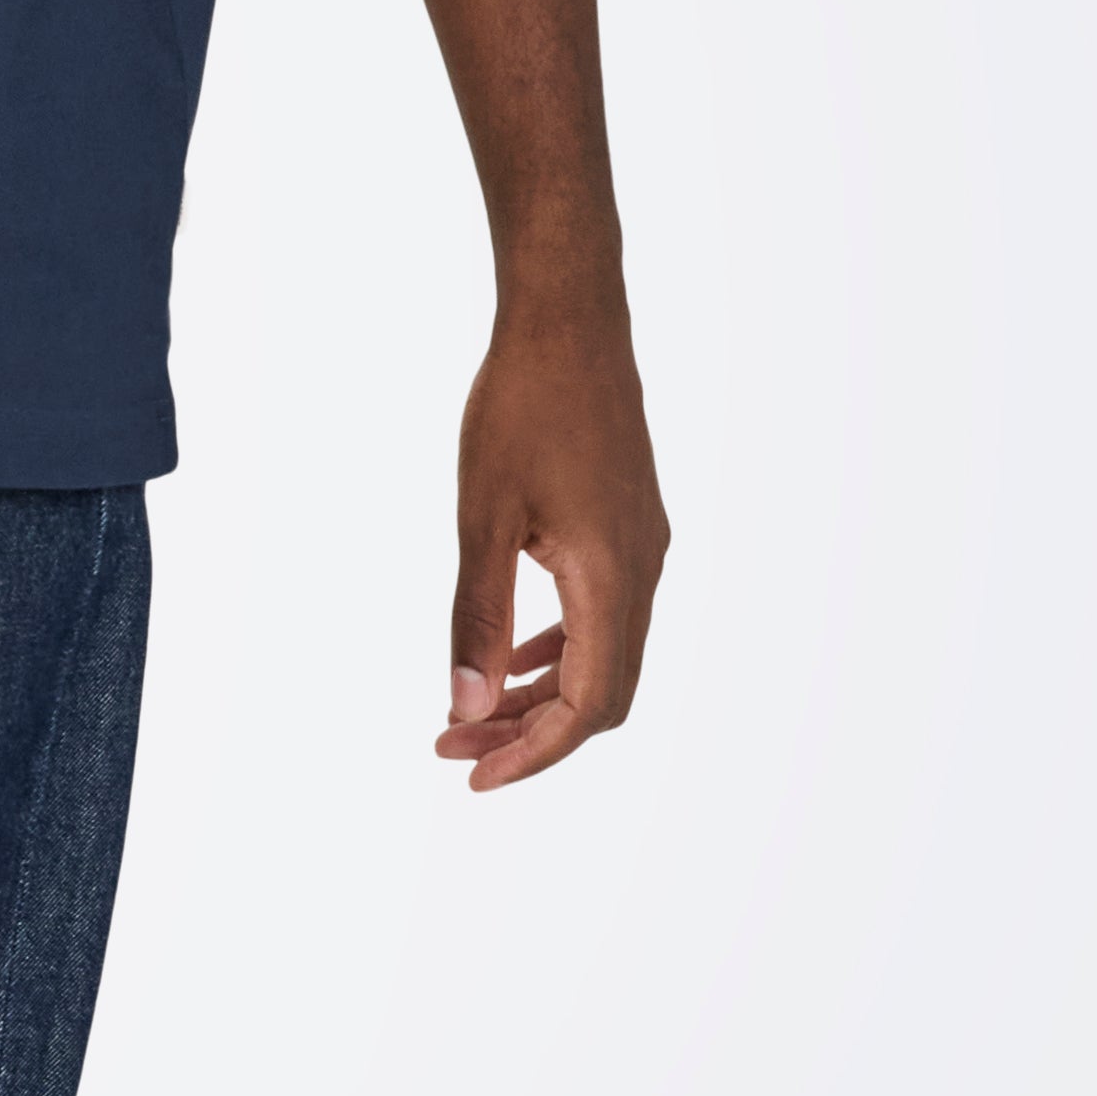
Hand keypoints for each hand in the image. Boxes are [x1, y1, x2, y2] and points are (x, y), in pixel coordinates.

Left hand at [441, 301, 666, 791]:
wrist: (570, 321)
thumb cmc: (521, 406)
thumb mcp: (482, 518)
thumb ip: (476, 618)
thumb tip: (466, 706)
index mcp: (611, 577)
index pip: (588, 706)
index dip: (533, 753)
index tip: (473, 775)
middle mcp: (643, 572)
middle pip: (602, 695)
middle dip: (530, 733)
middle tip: (453, 746)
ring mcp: (643, 549)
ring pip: (603, 657)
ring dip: (540, 694)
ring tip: (469, 713)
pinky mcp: (630, 528)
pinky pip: (603, 616)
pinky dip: (558, 651)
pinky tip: (511, 658)